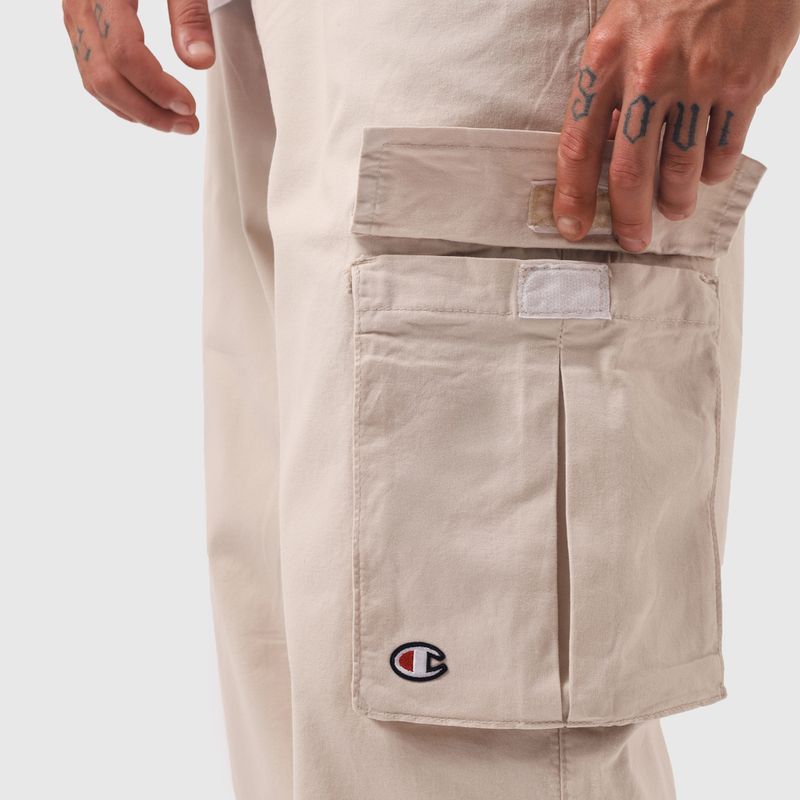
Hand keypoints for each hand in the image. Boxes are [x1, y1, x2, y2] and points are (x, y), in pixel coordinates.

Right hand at [62, 1, 214, 133]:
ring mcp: (75, 15)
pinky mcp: (80, 23)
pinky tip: (148, 107)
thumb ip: (190, 13)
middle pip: (105, 77)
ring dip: (135, 112)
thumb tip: (201, 60)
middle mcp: (80, 4)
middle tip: (187, 124)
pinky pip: (91, 71)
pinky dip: (120, 99)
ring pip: (94, 80)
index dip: (157, 88)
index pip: (124, 54)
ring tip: (174, 123)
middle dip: (148, 111)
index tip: (188, 107)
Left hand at [554, 0, 799, 250]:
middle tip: (632, 239)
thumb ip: (608, 82)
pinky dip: (714, 170)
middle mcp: (650, 71)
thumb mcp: (621, 24)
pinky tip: (707, 174)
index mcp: (607, 56)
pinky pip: (724, 147)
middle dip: (629, 217)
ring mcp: (701, 78)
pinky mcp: (746, 81)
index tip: (572, 226)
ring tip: (674, 210)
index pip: (578, 145)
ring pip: (680, 167)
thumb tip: (605, 145)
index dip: (572, 195)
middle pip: (630, 171)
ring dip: (675, 200)